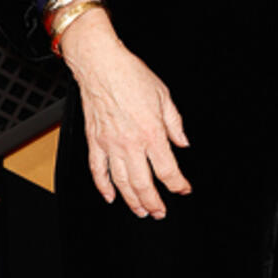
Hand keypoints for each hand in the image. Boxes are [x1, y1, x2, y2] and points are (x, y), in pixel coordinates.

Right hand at [58, 8, 191, 218]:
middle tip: (160, 212)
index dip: (178, 185)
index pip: (167, 170)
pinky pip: (97, 171)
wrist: (101, 65)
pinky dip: (103, 187)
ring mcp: (109, 145)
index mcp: (151, 133)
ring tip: (141, 211)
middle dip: (154, 203)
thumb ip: (175, 124)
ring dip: (132, 201)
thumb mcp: (164, 97)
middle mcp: (130, 143)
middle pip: (143, 184)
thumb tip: (182, 142)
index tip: (183, 189)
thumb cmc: (130, 76)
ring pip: (121, 183)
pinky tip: (110, 196)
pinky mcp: (94, 141)